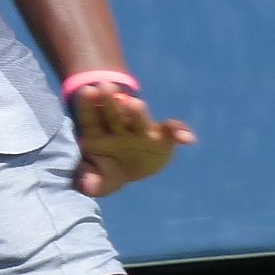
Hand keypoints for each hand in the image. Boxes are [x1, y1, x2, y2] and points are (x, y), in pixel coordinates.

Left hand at [69, 84, 194, 196]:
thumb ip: (92, 181)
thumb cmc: (107, 169)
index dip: (87, 105)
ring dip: (137, 112)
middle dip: (109, 101)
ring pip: (138, 119)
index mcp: (97, 133)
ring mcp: (141, 131)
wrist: (133, 167)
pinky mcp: (163, 138)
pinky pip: (172, 132)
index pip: (90, 117)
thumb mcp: (99, 179)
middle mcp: (119, 127)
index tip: (87, 91)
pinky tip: (187, 139)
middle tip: (105, 87)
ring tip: (135, 104)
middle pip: (113, 113)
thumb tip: (87, 187)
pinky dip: (180, 133)